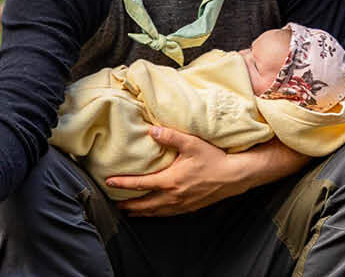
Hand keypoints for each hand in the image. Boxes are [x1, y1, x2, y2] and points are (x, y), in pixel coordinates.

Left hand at [106, 127, 306, 216]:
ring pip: (155, 212)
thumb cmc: (214, 158)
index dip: (123, 183)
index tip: (108, 182)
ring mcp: (182, 204)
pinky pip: (168, 214)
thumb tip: (151, 130)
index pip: (140, 184)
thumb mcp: (191, 143)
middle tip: (114, 204)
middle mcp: (173, 196)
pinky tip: (153, 212)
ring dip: (140, 212)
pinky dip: (156, 214)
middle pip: (144, 204)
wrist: (235, 176)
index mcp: (170, 181)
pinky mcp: (190, 207)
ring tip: (129, 211)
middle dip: (128, 204)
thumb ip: (170, 136)